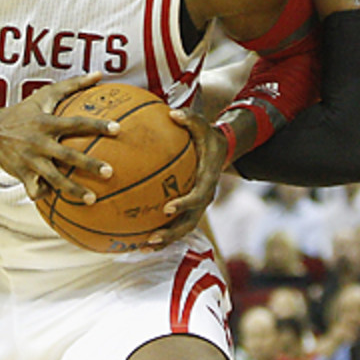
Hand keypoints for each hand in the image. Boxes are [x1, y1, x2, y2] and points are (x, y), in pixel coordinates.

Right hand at [0, 72, 116, 201]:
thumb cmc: (24, 111)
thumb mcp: (45, 95)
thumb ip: (73, 85)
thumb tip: (99, 75)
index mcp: (47, 123)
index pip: (75, 123)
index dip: (96, 125)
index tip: (117, 129)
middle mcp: (39, 142)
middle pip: (68, 156)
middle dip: (89, 165)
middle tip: (110, 172)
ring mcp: (30, 160)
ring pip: (54, 178)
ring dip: (73, 190)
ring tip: (92, 199)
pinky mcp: (21, 174)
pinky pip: (36, 189)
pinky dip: (47, 195)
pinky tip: (59, 201)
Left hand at [142, 108, 226, 250]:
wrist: (220, 150)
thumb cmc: (207, 136)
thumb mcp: (203, 125)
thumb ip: (190, 119)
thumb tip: (172, 113)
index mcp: (208, 180)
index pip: (198, 196)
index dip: (184, 204)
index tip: (167, 208)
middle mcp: (204, 197)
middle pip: (189, 222)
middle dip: (171, 233)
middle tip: (151, 238)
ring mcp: (198, 206)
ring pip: (183, 229)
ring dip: (165, 240)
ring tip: (142, 247)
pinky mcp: (190, 208)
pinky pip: (176, 224)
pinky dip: (161, 233)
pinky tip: (139, 239)